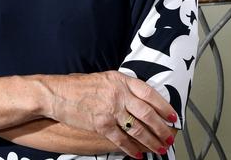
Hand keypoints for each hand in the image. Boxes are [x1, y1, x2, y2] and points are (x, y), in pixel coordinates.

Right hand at [44, 71, 176, 158]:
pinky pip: (121, 139)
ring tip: (160, 148)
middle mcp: (119, 94)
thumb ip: (124, 87)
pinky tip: (138, 154)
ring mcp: (110, 109)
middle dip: (161, 127)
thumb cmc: (80, 86)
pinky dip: (131, 149)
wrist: (57, 94)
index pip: (150, 93)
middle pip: (147, 113)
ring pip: (137, 128)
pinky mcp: (100, 124)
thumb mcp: (107, 78)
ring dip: (151, 140)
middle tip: (170, 137)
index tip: (173, 116)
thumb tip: (142, 100)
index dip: (164, 106)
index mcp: (122, 80)